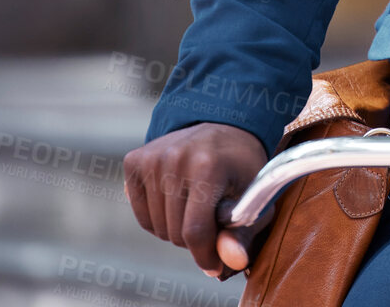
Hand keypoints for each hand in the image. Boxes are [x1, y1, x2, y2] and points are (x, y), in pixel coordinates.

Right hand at [123, 122, 272, 277]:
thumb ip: (243, 232)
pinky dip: (158, 218)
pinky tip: (177, 200)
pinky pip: (141, 214)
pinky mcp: (135, 160)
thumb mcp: (255, 196)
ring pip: (157, 227)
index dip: (205, 256)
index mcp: (208, 166)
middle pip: (175, 233)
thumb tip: (231, 262)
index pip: (196, 231)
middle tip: (212, 222)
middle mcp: (176, 158)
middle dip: (195, 240)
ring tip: (196, 208)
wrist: (224, 123)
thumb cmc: (242, 166)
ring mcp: (152, 157)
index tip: (215, 266)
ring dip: (177, 229)